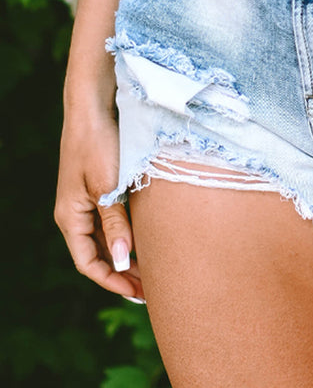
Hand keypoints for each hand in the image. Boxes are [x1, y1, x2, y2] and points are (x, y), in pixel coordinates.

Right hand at [54, 109, 144, 300]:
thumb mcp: (108, 186)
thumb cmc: (98, 143)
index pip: (88, 263)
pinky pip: (111, 222)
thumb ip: (115, 223)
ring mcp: (85, 201)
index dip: (112, 281)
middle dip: (122, 273)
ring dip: (127, 255)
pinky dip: (127, 235)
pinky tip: (147, 241)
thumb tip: (124, 261)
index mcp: (70, 217)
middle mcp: (74, 213)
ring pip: (106, 239)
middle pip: (98, 255)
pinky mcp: (98, 188)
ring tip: (153, 270)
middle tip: (152, 289)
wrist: (93, 106)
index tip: (137, 294)